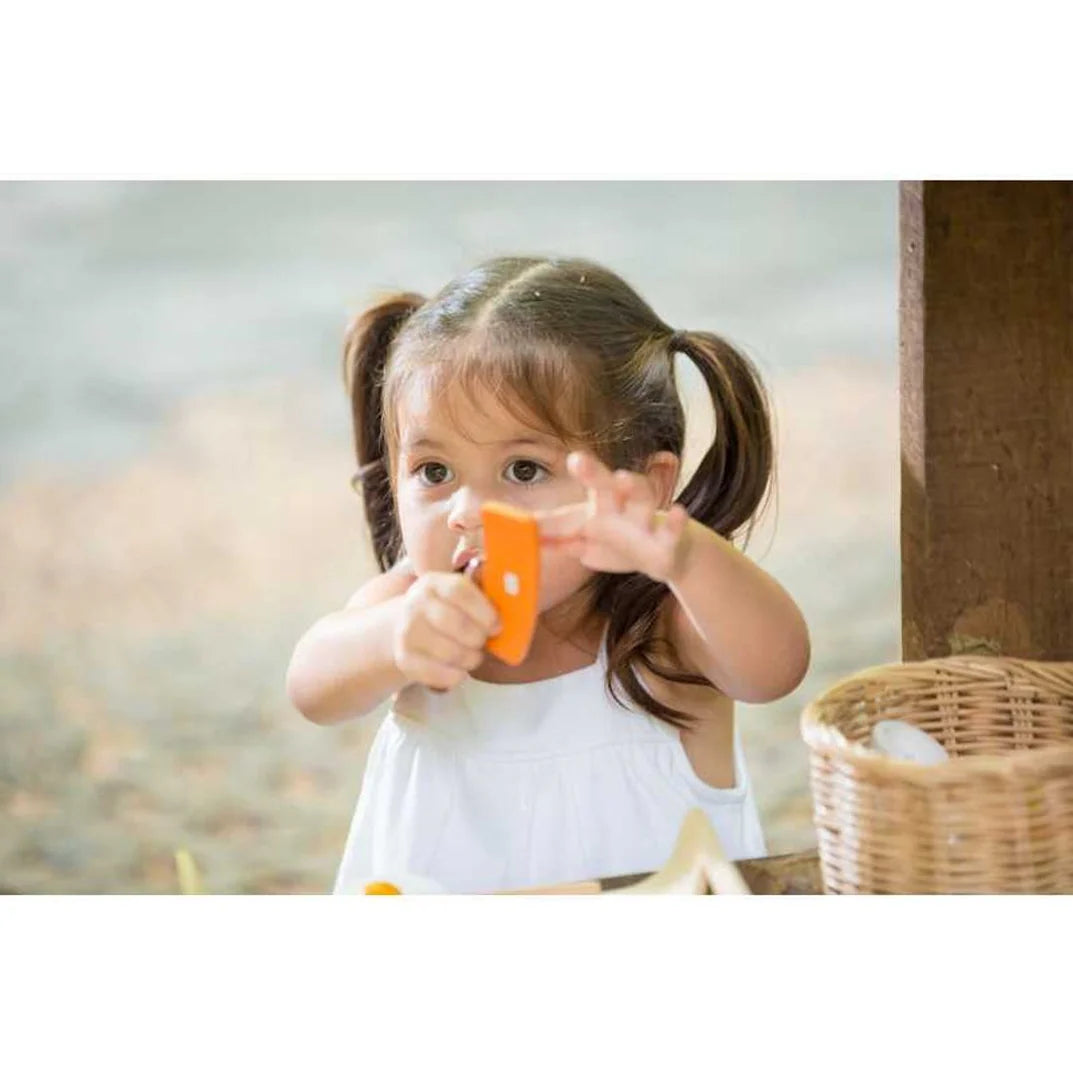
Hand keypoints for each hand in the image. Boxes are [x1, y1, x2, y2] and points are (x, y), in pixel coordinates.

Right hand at [392, 572, 501, 690]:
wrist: (404, 628)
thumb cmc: (446, 611)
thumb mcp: (460, 597)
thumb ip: (485, 599)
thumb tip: (520, 607)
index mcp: (434, 583)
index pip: (460, 590)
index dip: (484, 610)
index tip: (497, 626)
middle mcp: (415, 603)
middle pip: (455, 623)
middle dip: (477, 637)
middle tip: (483, 642)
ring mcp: (406, 632)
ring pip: (449, 651)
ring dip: (470, 658)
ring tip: (473, 656)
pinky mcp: (404, 659)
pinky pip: (438, 674)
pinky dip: (456, 676)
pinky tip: (458, 669)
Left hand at [544, 450, 692, 584]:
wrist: (667, 556)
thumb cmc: (619, 542)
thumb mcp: (583, 541)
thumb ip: (554, 536)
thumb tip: (518, 532)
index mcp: (601, 504)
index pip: (586, 486)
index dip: (577, 475)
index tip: (570, 459)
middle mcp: (623, 506)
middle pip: (608, 483)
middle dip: (594, 472)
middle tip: (577, 461)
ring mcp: (646, 522)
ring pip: (644, 496)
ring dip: (635, 486)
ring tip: (624, 478)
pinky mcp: (667, 544)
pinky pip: (674, 531)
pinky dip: (676, 523)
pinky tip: (679, 512)